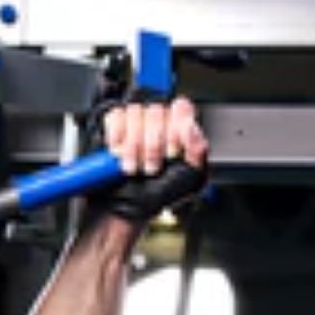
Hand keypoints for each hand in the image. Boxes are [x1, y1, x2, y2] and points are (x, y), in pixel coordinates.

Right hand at [89, 95, 209, 223]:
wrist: (129, 206)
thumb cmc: (161, 194)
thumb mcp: (191, 180)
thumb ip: (199, 153)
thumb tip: (193, 131)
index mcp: (182, 129)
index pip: (181, 107)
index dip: (177, 126)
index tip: (172, 151)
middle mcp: (161, 121)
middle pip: (157, 111)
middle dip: (153, 146)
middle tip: (152, 168)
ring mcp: (138, 120)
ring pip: (135, 113)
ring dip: (133, 147)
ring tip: (136, 167)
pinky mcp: (116, 123)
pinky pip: (116, 117)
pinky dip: (117, 139)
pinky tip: (120, 155)